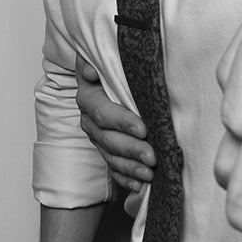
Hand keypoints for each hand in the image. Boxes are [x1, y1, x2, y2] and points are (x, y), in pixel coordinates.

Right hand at [75, 53, 155, 210]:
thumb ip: (97, 60)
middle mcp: (89, 119)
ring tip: (150, 173)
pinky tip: (140, 185)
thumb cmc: (114, 65)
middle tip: (152, 156)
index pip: (102, 111)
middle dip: (131, 149)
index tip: (143, 129)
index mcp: (89, 96)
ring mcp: (97, 136)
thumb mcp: (107, 56)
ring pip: (111, 156)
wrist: (107, 74)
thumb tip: (91, 70)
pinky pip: (113, 168)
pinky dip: (126, 178)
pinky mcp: (106, 149)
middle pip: (107, 138)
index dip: (121, 121)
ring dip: (130, 167)